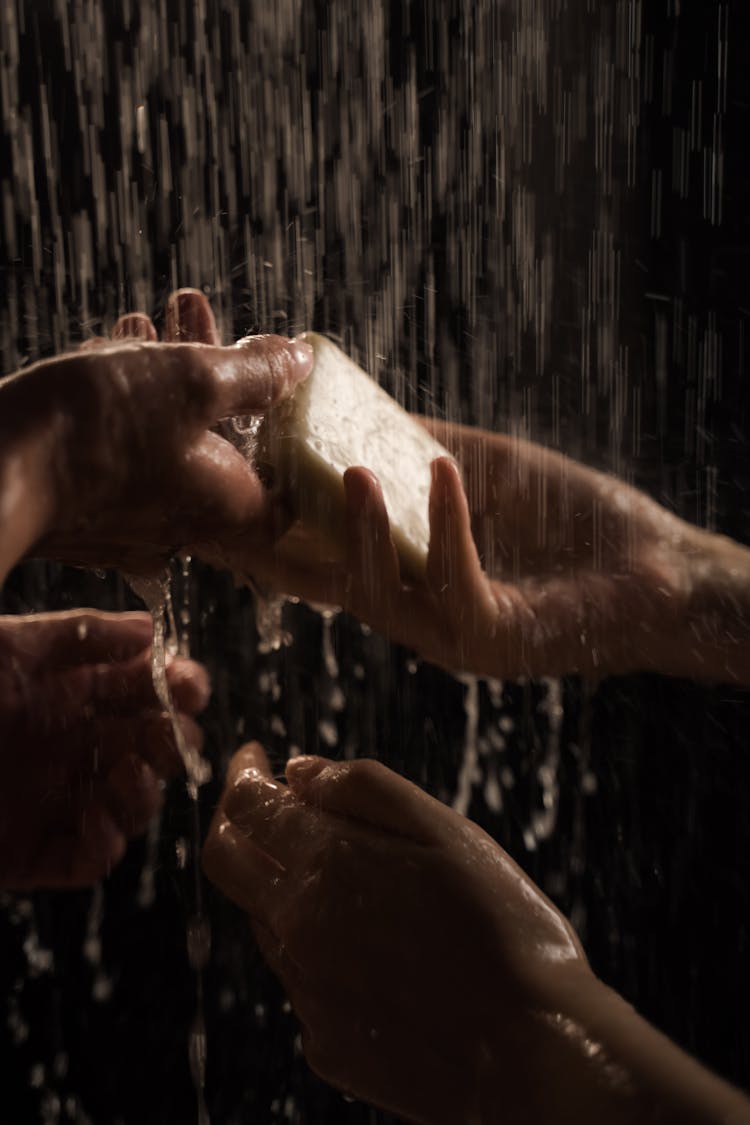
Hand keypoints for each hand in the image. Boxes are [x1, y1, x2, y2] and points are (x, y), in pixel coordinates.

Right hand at [0, 289, 311, 577]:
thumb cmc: (96, 430)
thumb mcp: (192, 380)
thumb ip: (254, 374)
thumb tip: (298, 362)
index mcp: (228, 508)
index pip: (286, 483)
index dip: (286, 428)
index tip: (274, 382)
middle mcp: (185, 527)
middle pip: (221, 445)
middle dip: (213, 371)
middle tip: (196, 314)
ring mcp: (131, 524)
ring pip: (167, 439)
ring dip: (163, 375)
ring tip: (152, 317)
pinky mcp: (87, 512)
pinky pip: (124, 453)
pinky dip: (126, 403)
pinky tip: (113, 352)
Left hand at [0, 609, 207, 889]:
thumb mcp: (7, 648)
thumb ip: (80, 633)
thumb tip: (150, 627)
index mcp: (63, 693)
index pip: (139, 689)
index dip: (174, 686)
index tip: (192, 686)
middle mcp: (66, 745)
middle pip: (146, 745)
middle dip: (171, 740)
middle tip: (171, 738)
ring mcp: (51, 800)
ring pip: (128, 803)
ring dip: (144, 793)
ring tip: (131, 776)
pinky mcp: (30, 852)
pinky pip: (85, 856)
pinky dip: (104, 844)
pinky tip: (99, 822)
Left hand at [203, 744, 587, 1123]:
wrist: (532, 1054)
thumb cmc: (505, 931)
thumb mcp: (447, 833)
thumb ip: (366, 790)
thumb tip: (300, 770)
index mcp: (326, 865)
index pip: (244, 805)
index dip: (242, 772)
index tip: (255, 756)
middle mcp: (298, 928)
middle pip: (226, 861)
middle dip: (234, 819)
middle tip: (262, 799)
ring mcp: (306, 992)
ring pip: (264, 920)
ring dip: (278, 883)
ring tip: (343, 874)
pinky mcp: (325, 1043)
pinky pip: (302, 981)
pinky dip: (318, 949)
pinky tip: (376, 950)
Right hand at [247, 423, 749, 681]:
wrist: (658, 572)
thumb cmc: (569, 521)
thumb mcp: (482, 471)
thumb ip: (418, 447)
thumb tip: (351, 403)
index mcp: (402, 577)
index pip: (314, 554)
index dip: (261, 523)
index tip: (217, 478)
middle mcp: (413, 612)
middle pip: (323, 583)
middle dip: (276, 541)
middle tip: (240, 489)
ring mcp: (450, 633)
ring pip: (379, 594)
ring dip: (361, 532)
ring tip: (352, 473)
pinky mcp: (494, 640)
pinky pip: (456, 585)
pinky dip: (446, 526)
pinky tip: (443, 471)